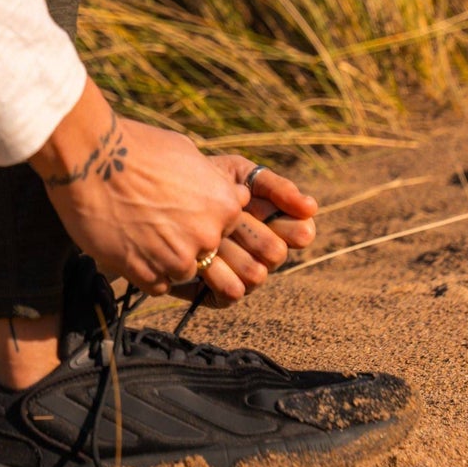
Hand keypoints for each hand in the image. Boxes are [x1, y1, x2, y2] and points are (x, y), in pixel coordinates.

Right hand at [29, 80, 248, 293]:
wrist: (90, 157)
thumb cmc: (136, 147)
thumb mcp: (187, 152)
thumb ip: (210, 180)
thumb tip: (221, 188)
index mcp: (224, 204)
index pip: (225, 226)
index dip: (200, 218)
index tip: (178, 209)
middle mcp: (208, 235)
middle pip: (206, 251)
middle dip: (183, 240)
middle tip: (153, 221)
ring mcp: (177, 258)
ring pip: (181, 271)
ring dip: (164, 259)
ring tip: (137, 233)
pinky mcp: (146, 274)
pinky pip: (156, 285)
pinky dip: (143, 271)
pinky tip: (127, 246)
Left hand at [172, 157, 318, 306]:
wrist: (155, 197)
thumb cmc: (199, 181)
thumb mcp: (237, 173)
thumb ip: (275, 186)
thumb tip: (312, 207)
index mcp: (275, 223)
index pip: (300, 231)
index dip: (278, 219)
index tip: (245, 201)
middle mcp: (263, 253)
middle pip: (276, 253)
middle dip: (248, 233)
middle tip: (224, 220)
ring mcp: (244, 274)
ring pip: (257, 274)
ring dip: (230, 252)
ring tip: (209, 237)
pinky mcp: (220, 293)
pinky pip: (234, 292)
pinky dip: (217, 275)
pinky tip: (201, 259)